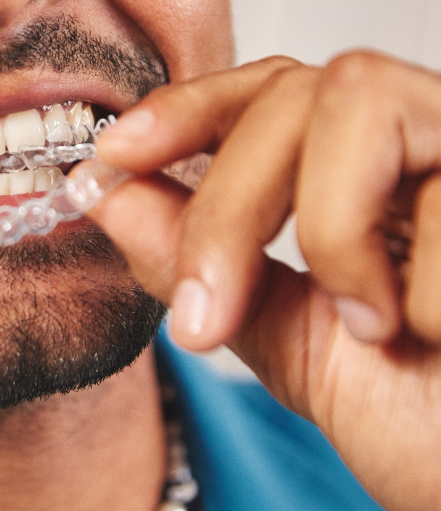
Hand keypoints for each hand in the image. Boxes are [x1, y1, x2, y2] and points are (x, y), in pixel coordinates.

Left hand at [86, 52, 440, 510]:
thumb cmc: (426, 420)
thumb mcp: (285, 337)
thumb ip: (197, 260)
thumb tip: (104, 190)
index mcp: (368, 170)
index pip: (269, 90)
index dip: (185, 108)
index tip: (113, 153)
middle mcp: (426, 139)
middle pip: (293, 93)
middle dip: (226, 207)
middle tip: (202, 318)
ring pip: (356, 101)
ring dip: (328, 230)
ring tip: (366, 326)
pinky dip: (418, 283)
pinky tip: (435, 335)